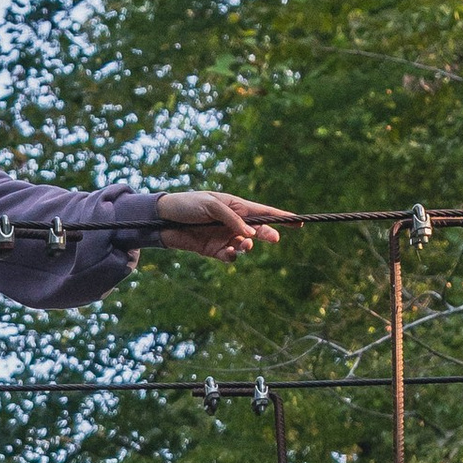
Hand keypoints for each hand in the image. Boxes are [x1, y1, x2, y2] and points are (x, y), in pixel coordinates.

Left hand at [152, 189, 293, 260]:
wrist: (162, 221)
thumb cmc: (187, 205)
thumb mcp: (211, 206)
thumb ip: (232, 218)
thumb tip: (250, 234)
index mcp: (236, 206)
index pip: (264, 212)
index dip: (283, 217)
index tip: (300, 222)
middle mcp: (234, 223)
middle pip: (259, 231)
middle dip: (268, 234)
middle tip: (274, 238)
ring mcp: (225, 237)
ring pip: (245, 246)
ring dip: (247, 247)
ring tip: (243, 245)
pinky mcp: (214, 251)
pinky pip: (230, 257)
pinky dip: (231, 256)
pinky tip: (227, 253)